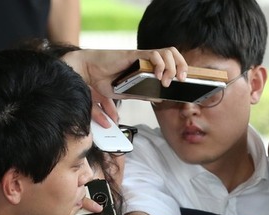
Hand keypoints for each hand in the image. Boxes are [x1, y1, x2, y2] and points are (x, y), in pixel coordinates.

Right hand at [61, 47, 187, 125]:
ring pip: (168, 53)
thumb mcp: (122, 94)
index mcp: (146, 70)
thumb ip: (135, 98)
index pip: (170, 63)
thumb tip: (145, 106)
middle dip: (183, 67)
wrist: (85, 72)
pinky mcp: (134, 55)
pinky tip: (158, 76)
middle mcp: (146, 62)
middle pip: (174, 54)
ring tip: (167, 81)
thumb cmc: (101, 81)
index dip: (180, 71)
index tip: (182, 86)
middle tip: (181, 81)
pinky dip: (161, 64)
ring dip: (173, 67)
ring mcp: (141, 58)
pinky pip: (154, 54)